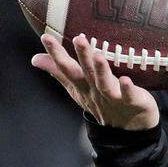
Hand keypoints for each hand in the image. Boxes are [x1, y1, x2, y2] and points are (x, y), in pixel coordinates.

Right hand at [31, 33, 159, 130]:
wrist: (128, 130)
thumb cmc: (102, 103)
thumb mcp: (77, 88)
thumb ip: (59, 72)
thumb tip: (35, 59)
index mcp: (82, 86)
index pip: (66, 68)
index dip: (56, 54)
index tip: (46, 37)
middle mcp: (95, 91)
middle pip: (86, 73)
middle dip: (82, 56)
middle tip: (78, 38)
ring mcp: (112, 98)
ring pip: (104, 83)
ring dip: (101, 71)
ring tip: (97, 56)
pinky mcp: (132, 102)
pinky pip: (129, 95)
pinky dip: (127, 89)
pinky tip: (126, 80)